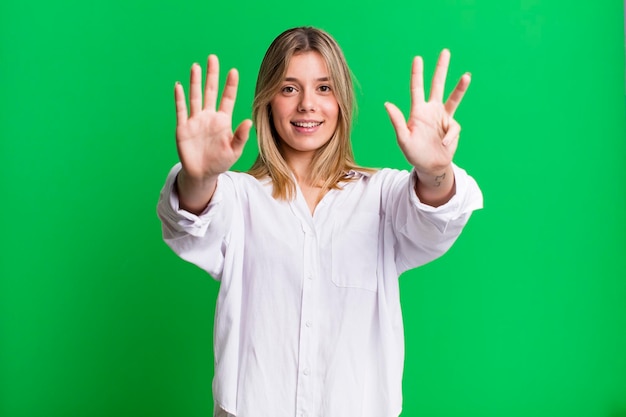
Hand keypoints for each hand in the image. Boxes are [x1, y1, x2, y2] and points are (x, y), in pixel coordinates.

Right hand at [175, 55, 251, 181]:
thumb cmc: (220, 162)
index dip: (230, 85)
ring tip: (196, 66)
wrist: (202, 174)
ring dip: (195, 82)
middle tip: (213, 58)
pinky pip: (181, 110)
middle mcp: (209, 117)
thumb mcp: (234, 151)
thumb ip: (241, 136)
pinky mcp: (183, 128)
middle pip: (210, 91)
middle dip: (212, 75)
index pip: (227, 98)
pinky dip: (180, 99)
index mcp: (223, 121)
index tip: (233, 71)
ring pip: (195, 97)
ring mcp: (195, 121)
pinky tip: (179, 86)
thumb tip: (249, 121)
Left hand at [384, 49, 469, 175]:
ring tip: (466, 76)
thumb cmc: (414, 153)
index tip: (418, 58)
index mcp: (417, 111)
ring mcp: (443, 118)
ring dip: (460, 88)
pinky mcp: (453, 127)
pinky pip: (453, 128)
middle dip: (441, 69)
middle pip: (437, 85)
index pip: (417, 89)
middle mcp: (431, 110)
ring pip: (453, 98)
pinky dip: (449, 137)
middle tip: (445, 52)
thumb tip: (387, 104)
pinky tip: (443, 144)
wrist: (430, 166)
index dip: (417, 74)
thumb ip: (397, 121)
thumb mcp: (403, 139)